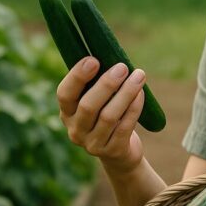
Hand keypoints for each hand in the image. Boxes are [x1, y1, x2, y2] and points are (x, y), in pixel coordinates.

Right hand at [56, 56, 145, 171]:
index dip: (77, 77)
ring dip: (126, 93)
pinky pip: (124, 127)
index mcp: (67, 113)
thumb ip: (97, 83)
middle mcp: (75, 130)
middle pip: (88, 106)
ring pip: (109, 116)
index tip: (94, 60)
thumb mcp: (97, 101)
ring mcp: (92, 144)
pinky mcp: (112, 151)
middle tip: (122, 67)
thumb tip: (111, 53)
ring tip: (139, 75)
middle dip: (107, 84)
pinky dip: (134, 108)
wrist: (119, 153)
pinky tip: (141, 93)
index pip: (64, 94)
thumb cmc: (107, 115)